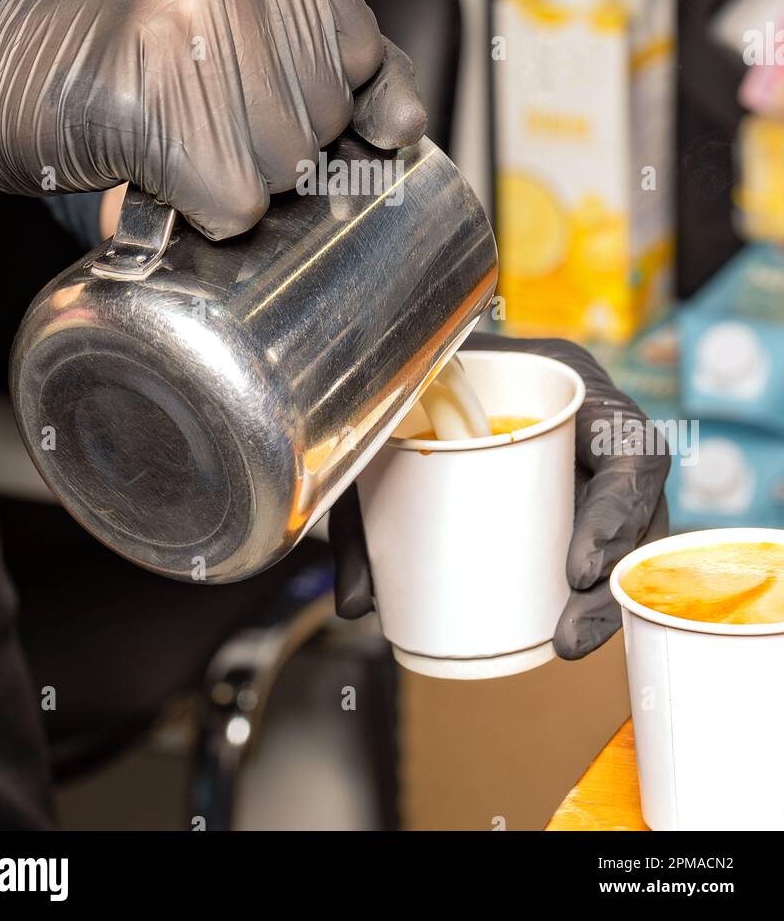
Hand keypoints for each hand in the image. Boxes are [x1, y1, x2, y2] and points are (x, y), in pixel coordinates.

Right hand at [0, 0, 426, 237]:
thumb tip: (407, 122)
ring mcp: (186, 24)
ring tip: (174, 129)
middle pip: (326, 114)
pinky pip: (236, 203)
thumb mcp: (240, 11)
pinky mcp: (150, 102)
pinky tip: (158, 165)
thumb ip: (336, 52)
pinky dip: (202, 208)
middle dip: (271, 136)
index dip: (312, 93)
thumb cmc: (119, 38)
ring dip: (237, 174)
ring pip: (288, 165)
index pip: (362, 52)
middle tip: (196, 106)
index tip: (247, 85)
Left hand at [329, 332, 669, 657]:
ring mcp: (591, 458)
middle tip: (568, 636)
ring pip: (630, 531)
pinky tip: (565, 628)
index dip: (618, 513)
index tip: (577, 570)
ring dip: (607, 596)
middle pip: (641, 505)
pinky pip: (601, 539)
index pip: (630, 447)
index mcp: (568, 384)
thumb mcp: (396, 416)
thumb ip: (370, 499)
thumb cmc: (418, 379)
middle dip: (614, 580)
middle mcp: (592, 422)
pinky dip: (589, 585)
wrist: (419, 359)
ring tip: (566, 642)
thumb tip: (358, 602)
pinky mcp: (576, 491)